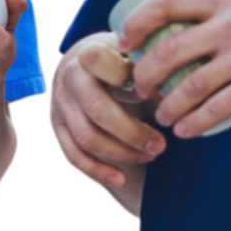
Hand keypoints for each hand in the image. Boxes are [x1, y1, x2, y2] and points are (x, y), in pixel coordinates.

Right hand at [48, 32, 167, 186]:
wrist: (79, 62)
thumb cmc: (116, 58)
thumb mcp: (132, 51)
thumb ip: (151, 67)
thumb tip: (174, 96)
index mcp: (92, 52)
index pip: (109, 66)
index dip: (134, 80)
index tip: (157, 93)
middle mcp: (70, 77)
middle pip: (99, 111)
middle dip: (134, 133)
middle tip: (161, 145)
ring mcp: (59, 103)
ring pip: (86, 138)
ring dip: (121, 154)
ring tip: (149, 156)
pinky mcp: (56, 125)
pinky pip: (72, 155)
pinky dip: (96, 171)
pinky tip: (120, 179)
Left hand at [113, 0, 230, 137]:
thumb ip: (220, 14)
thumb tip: (178, 32)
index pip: (165, 2)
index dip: (136, 22)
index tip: (124, 42)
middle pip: (168, 50)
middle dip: (144, 75)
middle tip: (140, 90)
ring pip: (190, 85)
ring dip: (168, 106)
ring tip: (163, 116)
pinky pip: (218, 108)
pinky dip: (195, 123)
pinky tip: (186, 131)